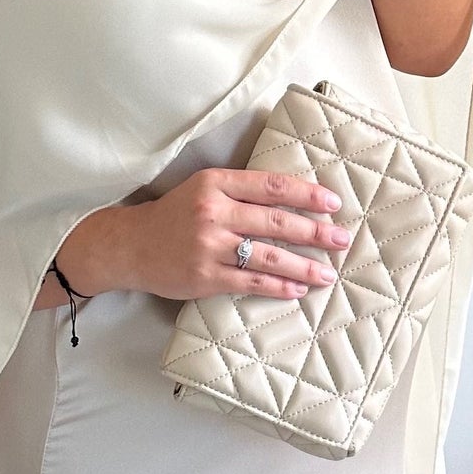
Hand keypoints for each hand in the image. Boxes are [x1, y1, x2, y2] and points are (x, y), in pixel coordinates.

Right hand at [50, 166, 351, 302]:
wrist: (131, 245)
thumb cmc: (174, 216)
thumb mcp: (203, 190)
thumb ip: (241, 192)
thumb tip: (292, 202)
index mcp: (215, 183)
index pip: (272, 186)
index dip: (306, 194)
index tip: (333, 204)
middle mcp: (213, 212)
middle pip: (277, 221)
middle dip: (315, 232)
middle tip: (341, 240)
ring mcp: (209, 246)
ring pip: (268, 256)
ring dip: (304, 266)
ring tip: (327, 274)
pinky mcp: (206, 276)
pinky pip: (251, 283)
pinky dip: (278, 287)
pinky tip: (298, 290)